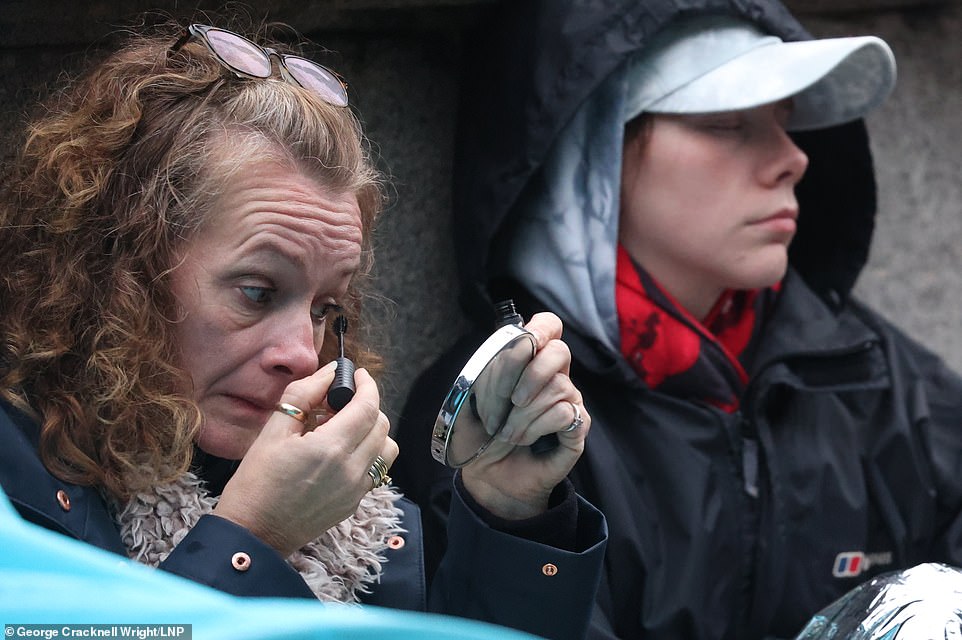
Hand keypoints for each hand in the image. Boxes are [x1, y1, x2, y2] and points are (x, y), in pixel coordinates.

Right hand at [212, 361, 397, 556]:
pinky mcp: (355, 502)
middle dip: (366, 405)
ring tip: (343, 428)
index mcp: (331, 448)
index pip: (368, 406)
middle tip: (338, 403)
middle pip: (381, 424)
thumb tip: (329, 373)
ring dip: (372, 430)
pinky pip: (376, 469)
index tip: (357, 374)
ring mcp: (357, 489)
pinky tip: (340, 452)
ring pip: (386, 448)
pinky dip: (368, 452)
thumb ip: (303, 395)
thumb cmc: (256, 483)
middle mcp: (352, 470)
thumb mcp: (272, 431)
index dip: (367, 385)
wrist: (253, 535)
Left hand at [461, 312, 590, 519]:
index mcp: (529, 361)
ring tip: (508, 433)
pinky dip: (539, 427)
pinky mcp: (578, 428)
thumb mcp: (474, 396)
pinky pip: (565, 413)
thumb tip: (521, 345)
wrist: (487, 474)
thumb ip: (494, 368)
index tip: (528, 341)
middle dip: (531, 374)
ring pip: (559, 386)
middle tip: (512, 401)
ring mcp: (569, 401)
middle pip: (560, 351)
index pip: (549, 327)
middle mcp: (554, 376)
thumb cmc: (480, 432)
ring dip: (525, 413)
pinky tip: (527, 440)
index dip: (542, 328)